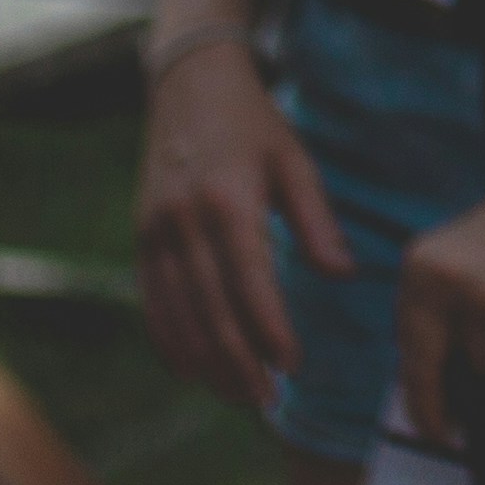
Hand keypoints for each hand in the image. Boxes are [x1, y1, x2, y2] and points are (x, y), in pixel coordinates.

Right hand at [136, 35, 344, 410]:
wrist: (188, 83)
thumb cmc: (253, 124)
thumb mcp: (294, 160)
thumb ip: (317, 220)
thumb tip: (343, 274)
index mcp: (229, 202)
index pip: (249, 284)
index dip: (269, 331)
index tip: (291, 365)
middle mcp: (185, 222)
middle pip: (210, 311)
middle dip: (239, 362)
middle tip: (267, 400)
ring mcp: (155, 231)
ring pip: (177, 315)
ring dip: (206, 362)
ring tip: (236, 394)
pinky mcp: (141, 236)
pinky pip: (151, 300)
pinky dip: (169, 340)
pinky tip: (191, 369)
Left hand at [390, 140, 484, 452]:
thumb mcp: (472, 256)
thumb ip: (449, 306)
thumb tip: (442, 381)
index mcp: (421, 265)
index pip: (409, 348)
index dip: (419, 395)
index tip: (428, 428)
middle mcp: (442, 282)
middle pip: (442, 369)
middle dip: (452, 402)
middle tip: (458, 433)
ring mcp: (482, 300)